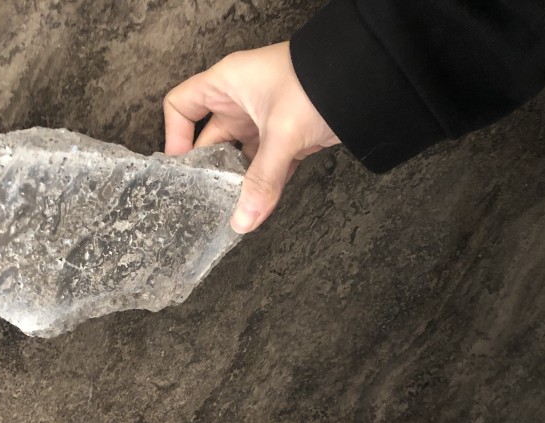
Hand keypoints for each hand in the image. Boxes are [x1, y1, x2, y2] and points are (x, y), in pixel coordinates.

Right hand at [163, 42, 338, 233]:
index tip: (180, 168)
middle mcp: (240, 101)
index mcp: (227, 84)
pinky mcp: (285, 137)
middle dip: (209, 170)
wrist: (370, 79)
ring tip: (230, 211)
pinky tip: (258, 209)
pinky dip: (263, 186)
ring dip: (237, 183)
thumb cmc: (319, 82)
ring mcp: (262, 120)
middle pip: (209, 140)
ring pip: (238, 157)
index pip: (181, 105)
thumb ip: (262, 180)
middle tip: (204, 199)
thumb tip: (243, 221)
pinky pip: (265, 166)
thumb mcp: (282, 132)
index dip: (174, 135)